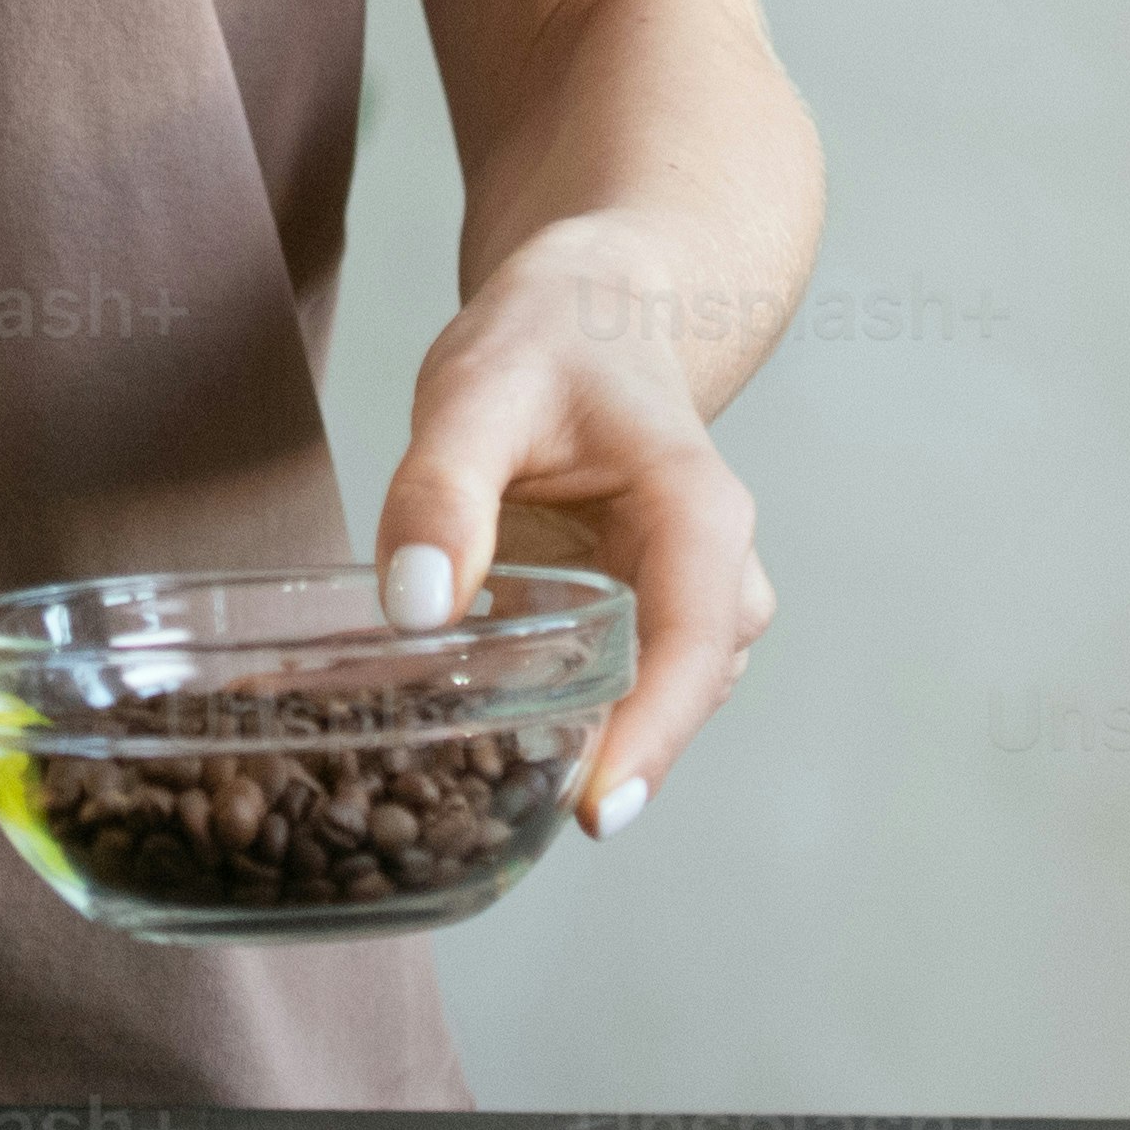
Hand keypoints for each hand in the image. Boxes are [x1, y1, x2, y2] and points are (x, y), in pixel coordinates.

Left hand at [372, 216, 775, 837]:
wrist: (596, 308)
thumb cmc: (550, 338)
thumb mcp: (476, 391)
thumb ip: (441, 492)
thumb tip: (414, 611)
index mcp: (697, 509)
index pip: (694, 639)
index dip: (652, 733)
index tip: (597, 811)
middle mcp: (716, 569)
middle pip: (682, 692)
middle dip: (604, 761)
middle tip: (497, 821)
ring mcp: (689, 602)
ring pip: (654, 702)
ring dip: (581, 746)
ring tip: (472, 792)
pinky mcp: (646, 621)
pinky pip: (620, 688)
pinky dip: (559, 718)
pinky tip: (472, 740)